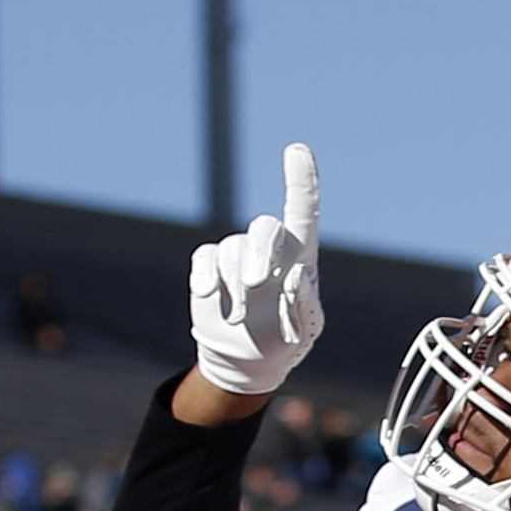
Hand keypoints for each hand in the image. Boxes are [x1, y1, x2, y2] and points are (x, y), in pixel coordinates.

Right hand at [187, 141, 326, 397]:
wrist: (249, 360)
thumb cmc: (286, 340)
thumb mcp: (306, 330)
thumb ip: (306, 307)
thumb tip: (296, 276)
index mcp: (301, 255)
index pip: (303, 209)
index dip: (300, 179)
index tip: (297, 150)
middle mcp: (270, 248)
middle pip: (265, 228)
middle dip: (260, 251)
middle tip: (257, 282)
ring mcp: (238, 254)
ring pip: (233, 251)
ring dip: (235, 286)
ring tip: (240, 318)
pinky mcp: (210, 266)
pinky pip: (205, 258)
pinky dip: (206, 276)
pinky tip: (209, 294)